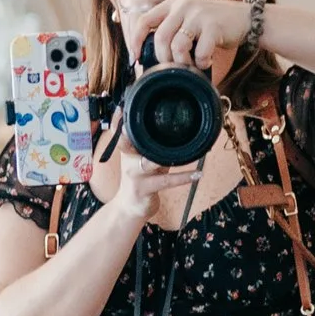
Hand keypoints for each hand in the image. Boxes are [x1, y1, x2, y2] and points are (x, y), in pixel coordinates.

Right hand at [98, 110, 203, 230]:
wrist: (130, 207)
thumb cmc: (142, 178)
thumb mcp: (144, 158)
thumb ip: (151, 143)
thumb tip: (167, 122)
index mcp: (127, 151)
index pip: (119, 134)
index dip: (117, 121)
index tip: (121, 108)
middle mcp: (128, 161)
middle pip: (127, 145)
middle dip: (130, 135)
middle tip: (132, 125)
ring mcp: (135, 176)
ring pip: (148, 164)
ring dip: (160, 159)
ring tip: (179, 153)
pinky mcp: (145, 190)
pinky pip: (166, 182)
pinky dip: (183, 178)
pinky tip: (197, 174)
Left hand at [125, 0, 257, 80]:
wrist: (245, 18)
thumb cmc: (212, 24)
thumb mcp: (188, 18)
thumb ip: (171, 28)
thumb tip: (150, 55)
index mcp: (172, 3)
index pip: (144, 20)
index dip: (136, 41)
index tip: (137, 57)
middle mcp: (183, 6)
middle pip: (160, 38)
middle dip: (163, 59)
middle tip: (172, 67)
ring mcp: (198, 15)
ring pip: (178, 46)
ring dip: (182, 63)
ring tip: (191, 65)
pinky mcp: (214, 26)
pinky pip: (200, 52)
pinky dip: (202, 62)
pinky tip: (206, 61)